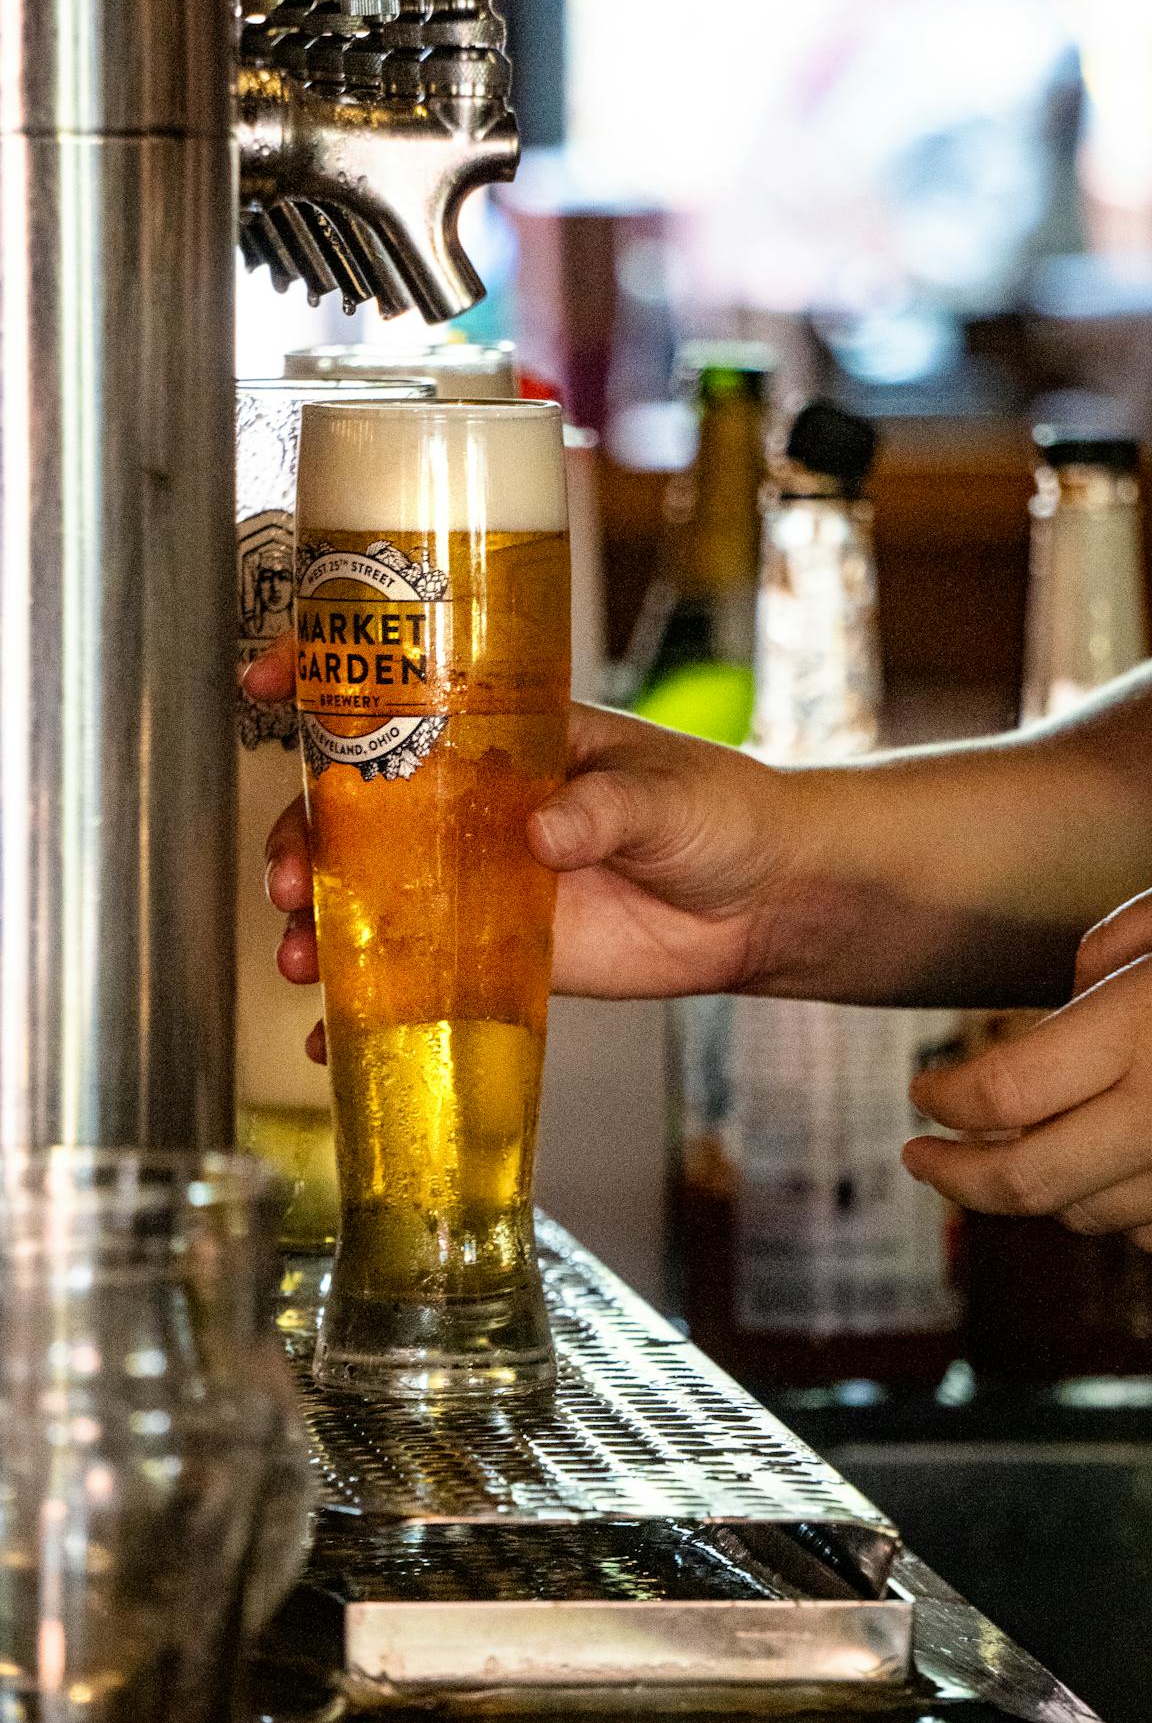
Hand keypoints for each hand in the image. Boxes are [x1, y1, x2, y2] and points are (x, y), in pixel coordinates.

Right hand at [244, 634, 805, 1004]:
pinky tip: (327, 1037)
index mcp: (504, 736)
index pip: (398, 696)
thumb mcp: (661, 795)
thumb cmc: (721, 811)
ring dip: (316, 923)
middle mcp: (472, 806)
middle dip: (305, 838)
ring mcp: (476, 882)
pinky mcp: (497, 955)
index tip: (269, 687)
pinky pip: (416, 978)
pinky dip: (365, 1008)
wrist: (767, 899)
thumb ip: (602, 809)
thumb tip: (545, 832)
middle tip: (294, 877)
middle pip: (356, 810)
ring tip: (299, 958)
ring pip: (368, 894)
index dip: (323, 686)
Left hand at [905, 903, 1151, 1247]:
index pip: (1004, 1091)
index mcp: (1139, 1033)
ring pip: (1087, 1215)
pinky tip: (1099, 1168)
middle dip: (955, 1177)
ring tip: (1010, 1153)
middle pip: (1027, 1179)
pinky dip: (1113, 1208)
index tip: (920, 1093)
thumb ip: (1119, 944)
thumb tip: (1078, 980)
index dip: (946, 1098)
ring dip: (1036, 1187)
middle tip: (917, 1159)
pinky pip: (1145, 1232)